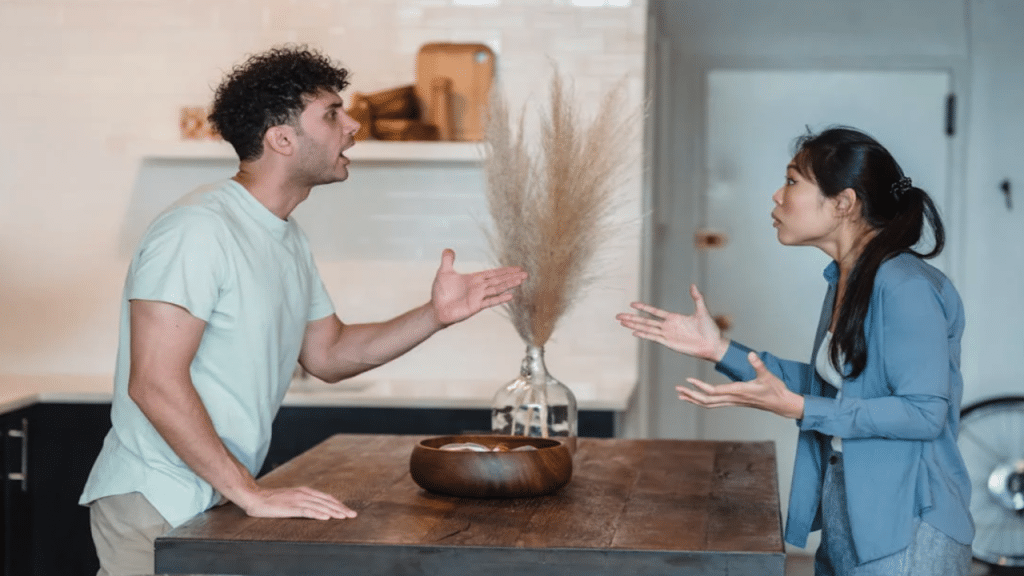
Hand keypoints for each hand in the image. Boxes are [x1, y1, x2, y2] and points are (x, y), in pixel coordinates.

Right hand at [237, 485, 356, 520]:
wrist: (254, 496)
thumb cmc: (272, 500)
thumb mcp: (291, 498)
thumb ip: (303, 501)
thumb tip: (315, 508)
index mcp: (305, 491)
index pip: (326, 498)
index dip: (338, 504)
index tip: (348, 510)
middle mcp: (303, 493)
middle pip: (326, 501)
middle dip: (341, 508)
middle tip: (352, 515)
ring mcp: (297, 500)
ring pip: (320, 506)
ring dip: (333, 512)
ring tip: (344, 517)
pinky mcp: (290, 507)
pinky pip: (307, 510)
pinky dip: (318, 514)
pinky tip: (326, 517)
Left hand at [430, 248, 526, 324]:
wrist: (436, 309)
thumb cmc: (440, 293)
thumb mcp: (444, 272)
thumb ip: (448, 260)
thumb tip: (449, 249)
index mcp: (474, 279)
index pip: (492, 273)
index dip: (504, 270)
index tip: (516, 268)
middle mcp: (479, 288)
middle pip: (499, 280)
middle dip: (511, 276)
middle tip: (525, 273)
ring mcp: (479, 297)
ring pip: (497, 288)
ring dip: (509, 284)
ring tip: (522, 280)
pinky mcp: (476, 306)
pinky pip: (490, 301)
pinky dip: (500, 299)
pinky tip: (511, 295)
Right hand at [615, 284, 727, 361]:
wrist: (713, 344)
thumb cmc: (710, 329)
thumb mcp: (702, 310)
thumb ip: (697, 298)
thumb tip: (693, 285)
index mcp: (673, 318)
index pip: (654, 311)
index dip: (643, 307)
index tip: (632, 303)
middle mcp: (668, 326)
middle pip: (645, 320)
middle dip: (631, 317)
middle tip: (618, 316)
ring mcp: (667, 335)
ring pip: (646, 328)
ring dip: (633, 325)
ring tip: (621, 323)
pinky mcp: (669, 343)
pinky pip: (653, 338)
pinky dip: (643, 335)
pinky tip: (634, 332)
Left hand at [676, 351, 804, 418]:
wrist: (781, 404)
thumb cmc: (775, 389)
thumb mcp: (768, 375)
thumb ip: (758, 365)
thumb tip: (751, 354)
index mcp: (738, 391)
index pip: (715, 391)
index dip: (701, 387)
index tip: (688, 381)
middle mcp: (733, 399)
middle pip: (707, 401)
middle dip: (691, 395)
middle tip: (677, 390)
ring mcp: (733, 402)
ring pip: (709, 404)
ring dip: (694, 399)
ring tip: (680, 395)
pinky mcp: (734, 402)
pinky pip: (714, 404)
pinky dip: (702, 401)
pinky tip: (695, 398)